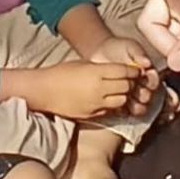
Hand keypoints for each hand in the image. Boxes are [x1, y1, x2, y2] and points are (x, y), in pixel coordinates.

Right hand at [20, 60, 146, 119]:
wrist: (43, 91)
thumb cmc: (60, 72)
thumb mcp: (83, 64)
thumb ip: (101, 68)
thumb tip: (118, 70)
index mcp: (97, 72)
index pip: (124, 71)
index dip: (133, 71)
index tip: (135, 71)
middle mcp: (99, 89)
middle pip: (126, 87)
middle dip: (130, 83)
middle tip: (129, 81)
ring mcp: (96, 104)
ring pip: (121, 101)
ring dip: (123, 95)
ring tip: (118, 91)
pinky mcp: (92, 114)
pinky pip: (110, 110)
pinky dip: (112, 105)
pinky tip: (107, 100)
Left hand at [86, 36, 161, 116]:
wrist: (98, 53)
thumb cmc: (117, 48)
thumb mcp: (129, 46)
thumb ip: (138, 53)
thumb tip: (147, 63)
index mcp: (147, 74)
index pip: (154, 81)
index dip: (152, 82)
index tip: (148, 78)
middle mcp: (141, 87)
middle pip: (148, 96)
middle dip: (145, 95)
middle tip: (141, 93)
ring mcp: (130, 96)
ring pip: (138, 107)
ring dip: (137, 107)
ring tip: (130, 101)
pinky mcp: (118, 103)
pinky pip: (123, 111)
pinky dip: (122, 110)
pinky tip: (118, 106)